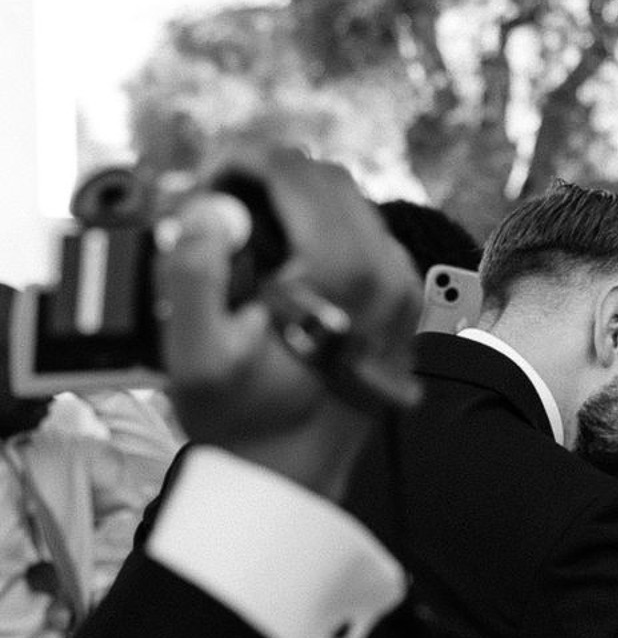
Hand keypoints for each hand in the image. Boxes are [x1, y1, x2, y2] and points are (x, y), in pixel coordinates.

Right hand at [156, 149, 422, 498]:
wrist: (290, 477)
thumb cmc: (242, 419)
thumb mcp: (195, 353)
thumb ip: (194, 273)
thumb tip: (208, 212)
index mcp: (346, 271)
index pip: (296, 172)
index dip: (242, 160)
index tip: (205, 182)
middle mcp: (388, 273)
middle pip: (327, 180)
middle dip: (267, 178)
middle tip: (218, 208)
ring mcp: (403, 290)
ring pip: (351, 205)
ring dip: (295, 203)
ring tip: (246, 235)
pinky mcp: (403, 306)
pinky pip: (367, 238)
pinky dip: (323, 232)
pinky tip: (284, 261)